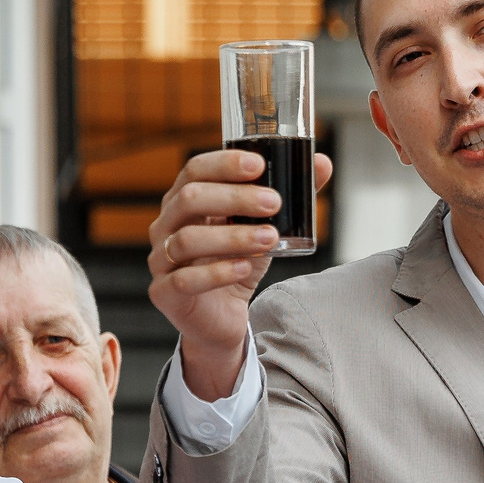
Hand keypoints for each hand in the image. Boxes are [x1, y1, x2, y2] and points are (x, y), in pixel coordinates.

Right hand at [147, 147, 333, 399]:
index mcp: (184, 202)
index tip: (259, 165)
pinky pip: (185, 280)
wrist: (222, 318)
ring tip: (270, 238)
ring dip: (233, 236)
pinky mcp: (164, 293)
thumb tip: (323, 165)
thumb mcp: (264, 229)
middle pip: (190, 199)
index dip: (224, 163)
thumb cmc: (237, 265)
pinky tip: (244, 268)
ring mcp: (161, 260)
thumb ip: (289, 200)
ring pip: (188, 240)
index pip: (195, 170)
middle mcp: (166, 226)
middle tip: (273, 202)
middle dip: (235, 198)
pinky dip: (217, 273)